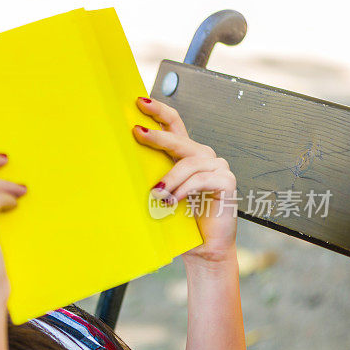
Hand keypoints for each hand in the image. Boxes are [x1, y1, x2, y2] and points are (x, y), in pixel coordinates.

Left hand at [132, 97, 237, 262]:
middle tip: (138, 133)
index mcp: (186, 155)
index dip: (159, 111)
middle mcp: (204, 157)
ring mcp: (218, 167)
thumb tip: (122, 161)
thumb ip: (152, 175)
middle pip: (180, 140)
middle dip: (158, 136)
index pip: (174, 125)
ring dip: (169, 179)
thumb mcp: (161, 193)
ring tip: (156, 195)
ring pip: (189, 162)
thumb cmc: (180, 220)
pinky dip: (184, 190)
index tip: (139, 101)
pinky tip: (172, 201)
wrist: (203, 247)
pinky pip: (202, 179)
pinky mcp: (227, 181)